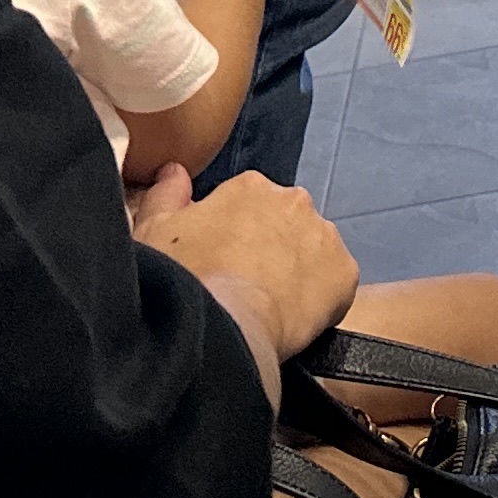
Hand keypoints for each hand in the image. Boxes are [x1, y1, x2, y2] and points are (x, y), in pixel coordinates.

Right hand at [133, 169, 357, 363]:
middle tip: (245, 284)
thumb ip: (167, 194)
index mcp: (251, 187)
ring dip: (296, 270)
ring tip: (268, 304)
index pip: (247, 205)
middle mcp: (294, 200)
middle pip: (283, 224)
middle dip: (268, 248)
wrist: (221, 324)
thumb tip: (176, 172)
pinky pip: (336, 283)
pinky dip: (322, 298)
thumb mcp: (153, 231)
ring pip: (312, 251)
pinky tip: (296, 318)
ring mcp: (324, 235)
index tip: (222, 262)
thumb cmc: (182, 278)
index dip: (233, 237)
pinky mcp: (345, 273)